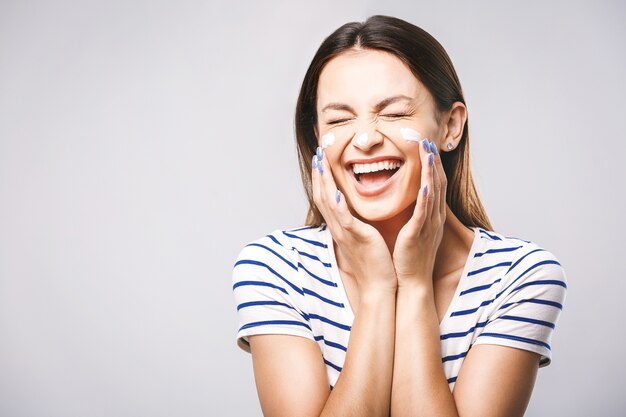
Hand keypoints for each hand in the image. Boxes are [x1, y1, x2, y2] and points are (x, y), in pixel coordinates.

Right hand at [312, 148, 396, 294]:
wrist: (379, 286)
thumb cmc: (375, 262)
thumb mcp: (363, 238)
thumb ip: (358, 223)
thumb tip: (358, 211)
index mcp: (341, 227)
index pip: (326, 198)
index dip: (322, 178)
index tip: (321, 160)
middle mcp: (338, 228)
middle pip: (322, 196)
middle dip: (319, 174)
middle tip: (318, 154)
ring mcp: (345, 233)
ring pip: (328, 203)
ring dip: (324, 182)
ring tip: (322, 163)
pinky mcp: (357, 238)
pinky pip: (344, 219)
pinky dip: (339, 204)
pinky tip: (337, 192)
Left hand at [392, 139, 446, 285]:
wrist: (411, 282)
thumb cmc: (409, 257)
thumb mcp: (415, 229)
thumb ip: (415, 212)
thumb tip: (411, 197)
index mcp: (431, 215)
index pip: (434, 183)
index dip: (431, 163)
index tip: (424, 144)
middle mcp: (434, 217)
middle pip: (437, 182)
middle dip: (432, 160)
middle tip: (426, 139)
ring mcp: (428, 226)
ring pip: (434, 193)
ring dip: (431, 171)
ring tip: (428, 151)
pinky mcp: (419, 235)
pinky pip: (424, 214)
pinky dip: (427, 198)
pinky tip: (426, 184)